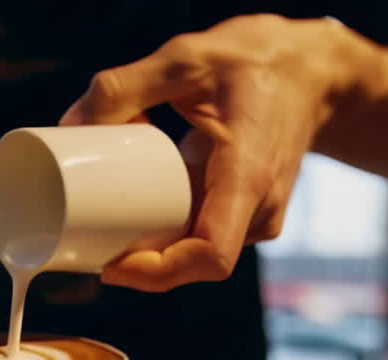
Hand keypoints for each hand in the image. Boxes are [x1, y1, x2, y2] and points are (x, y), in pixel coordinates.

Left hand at [59, 14, 353, 290]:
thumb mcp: (187, 58)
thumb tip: (72, 124)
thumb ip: (126, 85)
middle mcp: (258, 208)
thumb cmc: (259, 61)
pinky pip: (199, 234)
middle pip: (191, 261)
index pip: (210, 255)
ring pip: (192, 250)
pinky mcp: (244, 214)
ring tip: (109, 207)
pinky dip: (165, 223)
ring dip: (149, 237)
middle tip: (86, 236)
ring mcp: (255, 216)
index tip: (113, 265)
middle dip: (137, 259)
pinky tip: (138, 200)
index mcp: (248, 176)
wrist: (315, 74)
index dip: (158, 273)